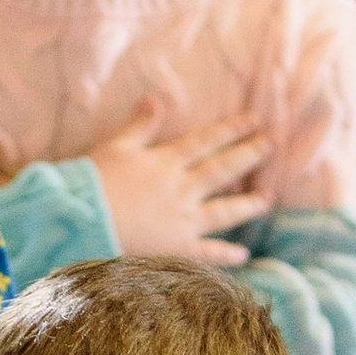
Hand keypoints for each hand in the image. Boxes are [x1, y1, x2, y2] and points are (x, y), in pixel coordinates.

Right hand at [91, 104, 268, 266]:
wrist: (82, 222)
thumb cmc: (93, 183)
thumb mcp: (115, 147)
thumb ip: (140, 126)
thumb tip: (157, 99)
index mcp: (166, 162)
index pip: (206, 141)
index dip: (232, 129)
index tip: (256, 120)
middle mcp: (181, 190)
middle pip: (222, 170)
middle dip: (250, 155)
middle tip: (273, 145)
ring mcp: (182, 221)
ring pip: (223, 211)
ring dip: (248, 205)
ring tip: (268, 199)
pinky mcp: (176, 250)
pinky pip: (207, 253)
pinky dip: (225, 255)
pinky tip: (244, 255)